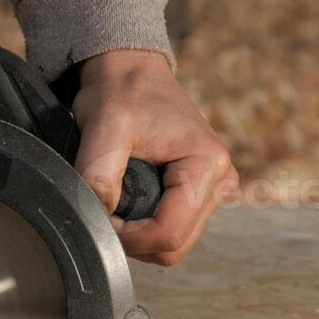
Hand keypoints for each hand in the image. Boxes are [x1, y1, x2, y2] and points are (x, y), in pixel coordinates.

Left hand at [72, 50, 236, 265]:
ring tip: (116, 200)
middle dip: (134, 239)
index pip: (169, 234)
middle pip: (174, 246)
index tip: (100, 216)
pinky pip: (172, 229)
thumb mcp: (103, 127)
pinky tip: (129, 200)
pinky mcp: (201, 192)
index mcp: (207, 165)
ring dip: (139, 235)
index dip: (129, 238)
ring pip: (173, 244)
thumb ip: (98, 176)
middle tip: (104, 210)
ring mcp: (214, 189)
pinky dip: (146, 226)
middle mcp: (220, 180)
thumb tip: (98, 219)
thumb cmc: (122, 91)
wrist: (132, 72)